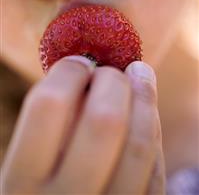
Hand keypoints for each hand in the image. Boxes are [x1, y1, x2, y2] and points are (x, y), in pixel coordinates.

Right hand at [1, 56, 164, 193]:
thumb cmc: (40, 185)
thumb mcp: (28, 161)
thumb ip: (51, 122)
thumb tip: (87, 67)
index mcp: (23, 180)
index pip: (49, 105)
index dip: (68, 72)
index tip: (80, 62)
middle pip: (104, 121)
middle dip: (112, 81)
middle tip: (111, 70)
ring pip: (139, 145)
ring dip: (144, 98)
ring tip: (141, 75)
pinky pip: (154, 170)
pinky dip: (152, 132)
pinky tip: (144, 115)